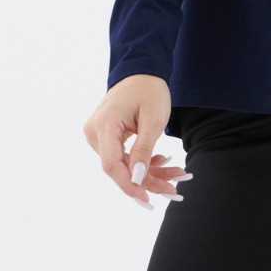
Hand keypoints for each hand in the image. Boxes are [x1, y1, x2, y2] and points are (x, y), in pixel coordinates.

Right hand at [82, 74, 190, 209]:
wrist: (141, 70)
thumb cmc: (149, 90)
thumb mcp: (154, 119)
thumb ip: (144, 149)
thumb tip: (137, 179)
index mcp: (104, 125)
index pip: (111, 165)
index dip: (129, 185)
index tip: (148, 199)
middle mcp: (95, 132)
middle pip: (119, 167)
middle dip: (147, 179)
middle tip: (174, 188)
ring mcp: (97, 134)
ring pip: (123, 164)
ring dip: (148, 171)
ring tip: (175, 173)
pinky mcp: (104, 136)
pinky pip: (122, 156)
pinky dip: (142, 161)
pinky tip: (162, 161)